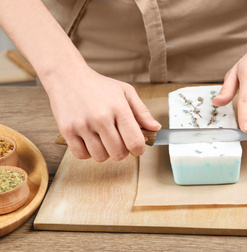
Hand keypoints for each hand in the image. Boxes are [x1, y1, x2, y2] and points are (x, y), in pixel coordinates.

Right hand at [43, 67, 160, 161]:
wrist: (67, 76)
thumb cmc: (98, 85)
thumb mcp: (125, 92)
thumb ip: (142, 111)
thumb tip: (155, 128)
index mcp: (118, 108)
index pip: (135, 142)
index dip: (139, 150)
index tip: (136, 148)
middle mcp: (100, 117)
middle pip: (118, 153)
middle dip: (122, 152)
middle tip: (118, 142)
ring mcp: (82, 125)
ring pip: (100, 157)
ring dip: (104, 153)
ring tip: (103, 139)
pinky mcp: (67, 130)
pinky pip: (81, 155)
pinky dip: (87, 153)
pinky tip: (90, 141)